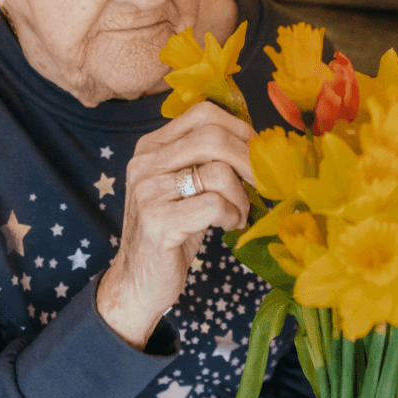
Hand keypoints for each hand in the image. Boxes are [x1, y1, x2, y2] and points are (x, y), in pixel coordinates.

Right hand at [96, 100, 253, 348]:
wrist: (136, 283)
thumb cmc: (171, 231)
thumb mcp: (183, 186)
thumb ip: (206, 159)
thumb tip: (258, 143)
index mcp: (151, 147)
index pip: (202, 113)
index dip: (239, 128)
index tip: (257, 151)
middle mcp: (145, 163)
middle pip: (214, 138)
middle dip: (249, 160)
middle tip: (262, 182)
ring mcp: (149, 192)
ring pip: (219, 172)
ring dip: (242, 196)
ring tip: (239, 212)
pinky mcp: (159, 222)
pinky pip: (215, 205)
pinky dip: (233, 215)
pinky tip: (230, 226)